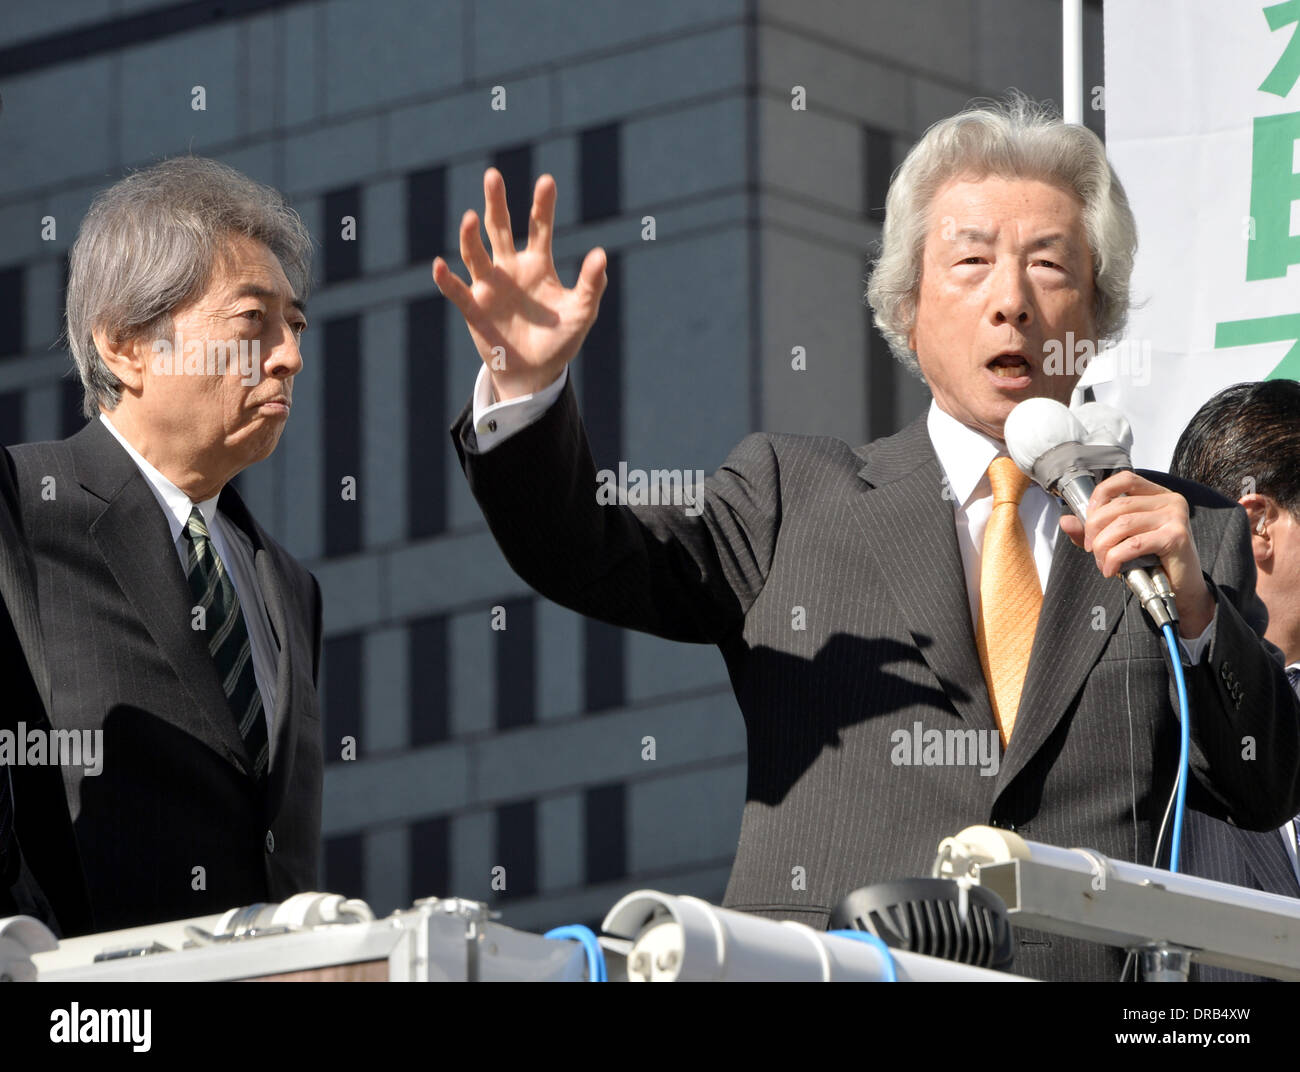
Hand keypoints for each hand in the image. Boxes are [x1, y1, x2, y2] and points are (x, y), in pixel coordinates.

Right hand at [433, 168, 607, 400]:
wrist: (535, 373)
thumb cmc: (559, 339)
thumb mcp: (581, 312)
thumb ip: (590, 284)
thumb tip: (601, 254)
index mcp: (536, 264)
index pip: (538, 226)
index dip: (542, 205)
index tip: (546, 181)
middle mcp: (509, 268)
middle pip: (500, 228)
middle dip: (496, 203)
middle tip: (493, 175)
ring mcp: (489, 286)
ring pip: (475, 253)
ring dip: (471, 236)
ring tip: (472, 218)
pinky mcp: (474, 308)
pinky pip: (457, 291)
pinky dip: (447, 280)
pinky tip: (441, 266)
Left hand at [1058, 470, 1214, 637]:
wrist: (1181, 587)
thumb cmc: (1152, 561)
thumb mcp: (1119, 540)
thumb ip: (1093, 530)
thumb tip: (1065, 521)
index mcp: (1156, 494)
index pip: (1123, 479)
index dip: (1100, 495)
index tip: (1088, 519)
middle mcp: (1169, 500)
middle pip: (1117, 506)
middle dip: (1094, 530)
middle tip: (1091, 549)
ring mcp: (1175, 517)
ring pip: (1122, 525)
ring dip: (1103, 547)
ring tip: (1102, 562)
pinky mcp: (1176, 536)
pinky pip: (1133, 544)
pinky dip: (1114, 558)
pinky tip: (1110, 570)